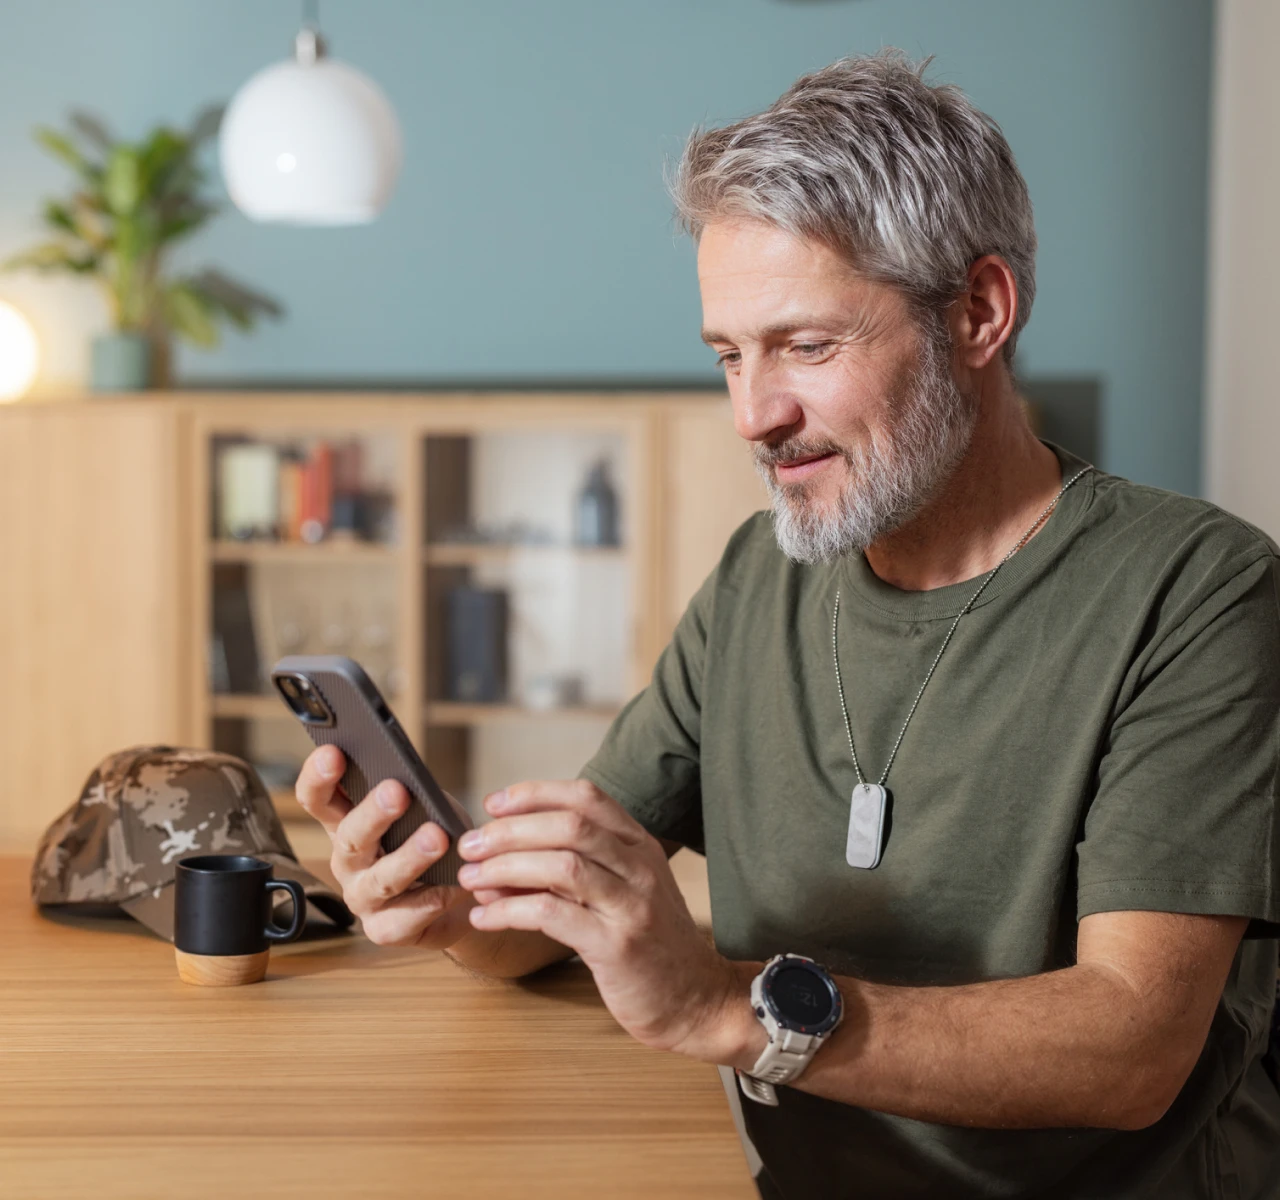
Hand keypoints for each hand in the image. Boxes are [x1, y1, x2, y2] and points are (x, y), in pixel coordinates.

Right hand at [295, 745, 481, 949]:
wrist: (462, 888)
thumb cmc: (434, 835)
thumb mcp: (425, 805)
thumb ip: (412, 791)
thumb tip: (411, 776)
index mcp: (346, 823)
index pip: (318, 799)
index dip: (319, 777)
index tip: (332, 752)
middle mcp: (348, 861)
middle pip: (349, 837)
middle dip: (372, 813)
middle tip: (396, 791)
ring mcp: (363, 898)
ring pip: (381, 879)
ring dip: (408, 857)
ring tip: (435, 837)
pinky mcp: (386, 929)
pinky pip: (406, 917)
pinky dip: (431, 899)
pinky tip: (451, 885)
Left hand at [455, 780, 750, 1061]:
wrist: (697, 1000)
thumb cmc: (652, 945)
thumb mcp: (625, 891)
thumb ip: (578, 867)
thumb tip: (505, 854)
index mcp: (640, 844)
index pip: (586, 796)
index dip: (534, 794)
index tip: (494, 804)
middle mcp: (640, 866)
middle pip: (569, 824)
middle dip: (510, 830)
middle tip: (470, 845)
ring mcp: (632, 904)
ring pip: (561, 864)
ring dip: (505, 867)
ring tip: (471, 880)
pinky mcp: (617, 945)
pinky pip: (554, 914)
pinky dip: (510, 911)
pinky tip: (485, 919)